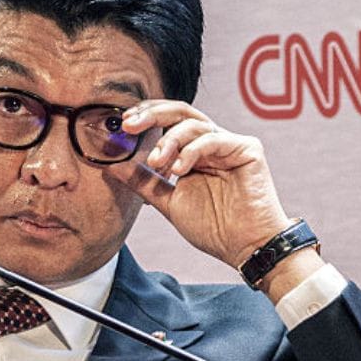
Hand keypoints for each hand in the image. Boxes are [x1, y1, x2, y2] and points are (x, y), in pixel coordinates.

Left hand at [106, 101, 323, 296]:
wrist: (242, 248)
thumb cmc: (212, 227)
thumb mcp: (168, 201)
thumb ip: (144, 182)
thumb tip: (113, 165)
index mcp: (194, 152)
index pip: (168, 122)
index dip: (146, 118)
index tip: (122, 126)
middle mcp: (212, 143)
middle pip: (181, 113)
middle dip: (152, 115)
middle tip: (129, 126)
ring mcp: (230, 144)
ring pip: (194, 124)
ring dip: (169, 141)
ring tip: (157, 163)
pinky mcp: (247, 149)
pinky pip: (213, 139)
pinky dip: (191, 151)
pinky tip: (178, 169)